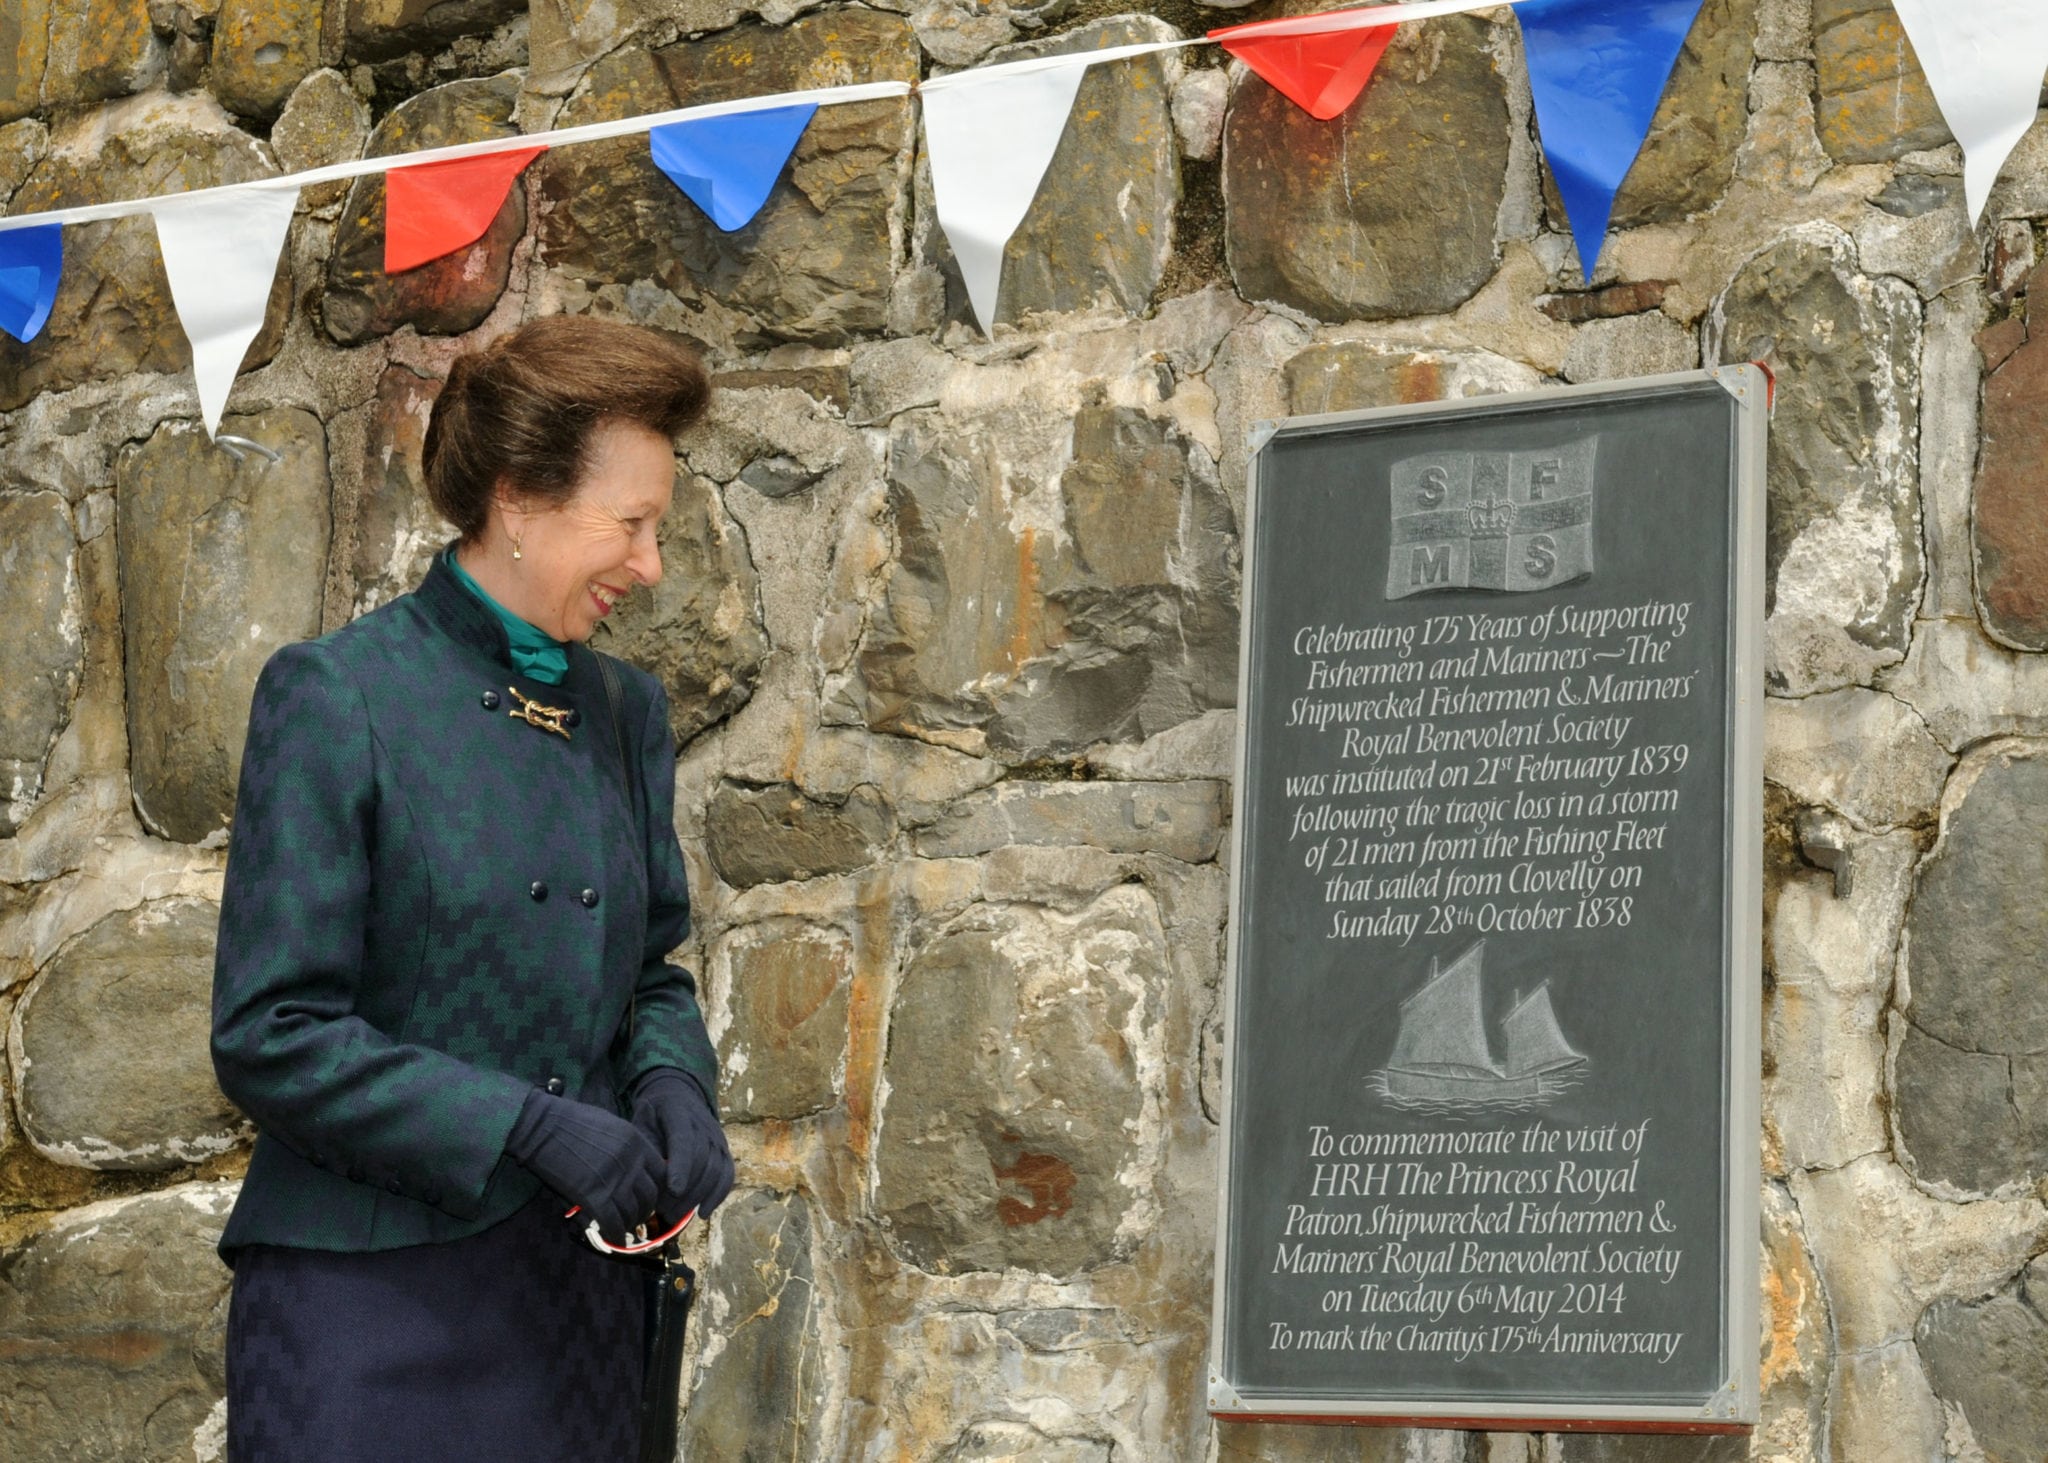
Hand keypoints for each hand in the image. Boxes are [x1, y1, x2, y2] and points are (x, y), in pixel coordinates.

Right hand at [504, 1089, 663, 1237]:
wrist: (543, 1127)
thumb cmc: (572, 1121)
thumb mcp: (611, 1125)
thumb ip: (627, 1145)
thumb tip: (635, 1163)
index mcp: (636, 1142)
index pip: (662, 1172)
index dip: (659, 1188)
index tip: (650, 1196)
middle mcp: (631, 1162)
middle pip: (650, 1195)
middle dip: (645, 1209)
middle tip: (638, 1215)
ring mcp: (614, 1180)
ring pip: (633, 1212)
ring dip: (630, 1223)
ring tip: (625, 1226)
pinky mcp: (594, 1197)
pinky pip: (613, 1223)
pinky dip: (616, 1234)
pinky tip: (614, 1238)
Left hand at [631, 1070, 733, 1220]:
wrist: (677, 1096)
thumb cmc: (653, 1115)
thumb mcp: (641, 1121)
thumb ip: (645, 1145)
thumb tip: (645, 1176)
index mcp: (679, 1113)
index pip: (685, 1140)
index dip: (682, 1165)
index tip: (674, 1190)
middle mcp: (704, 1125)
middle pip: (701, 1160)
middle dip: (685, 1190)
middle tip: (662, 1211)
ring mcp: (717, 1138)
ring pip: (715, 1170)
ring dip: (697, 1197)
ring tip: (674, 1216)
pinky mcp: (724, 1151)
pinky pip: (727, 1175)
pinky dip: (718, 1196)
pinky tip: (703, 1213)